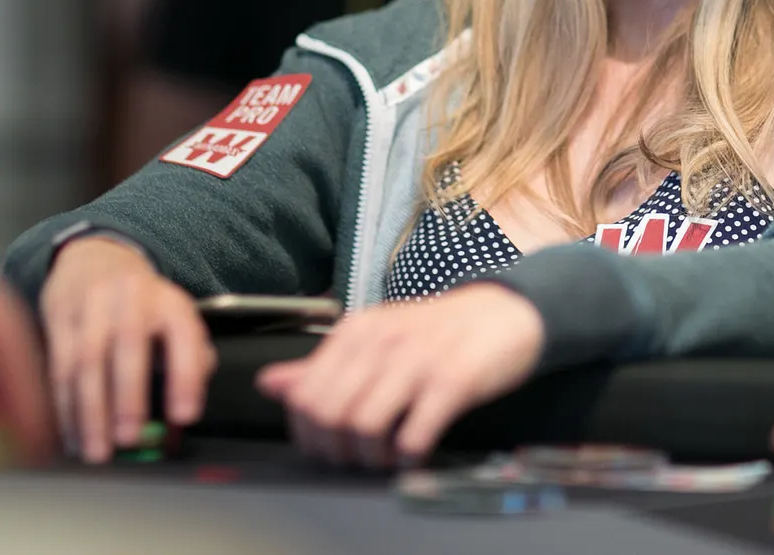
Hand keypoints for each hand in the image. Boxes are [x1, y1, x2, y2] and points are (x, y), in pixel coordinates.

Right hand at [40, 238, 214, 462]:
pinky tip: (71, 436)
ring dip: (89, 412)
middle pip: (129, 346)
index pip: (184, 336)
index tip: (185, 416)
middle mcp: (132, 297)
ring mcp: (91, 304)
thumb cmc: (143, 306)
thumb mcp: (176, 321)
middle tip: (129, 440)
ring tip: (96, 451)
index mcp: (170, 302)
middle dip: (128, 397)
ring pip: (86, 361)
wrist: (95, 261)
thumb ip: (191, 360)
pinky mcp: (58, 317)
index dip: (186, 377)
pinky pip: (58, 367)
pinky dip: (64, 407)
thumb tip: (185, 407)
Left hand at [256, 284, 543, 467]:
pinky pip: (413, 435)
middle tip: (354, 460)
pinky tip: (413, 455)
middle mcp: (382, 341)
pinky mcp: (452, 381)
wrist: (504, 312)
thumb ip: (322, 364)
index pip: (306, 394)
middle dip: (335, 451)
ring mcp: (418, 360)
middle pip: (330, 414)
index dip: (308, 435)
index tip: (326, 448)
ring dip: (369, 458)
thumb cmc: (437, 331)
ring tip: (384, 458)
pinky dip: (406, 459)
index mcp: (357, 331)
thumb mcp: (376, 337)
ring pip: (363, 427)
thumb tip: (269, 384)